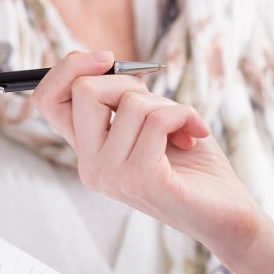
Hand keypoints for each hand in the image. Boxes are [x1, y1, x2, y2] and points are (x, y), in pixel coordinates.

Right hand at [31, 51, 265, 263]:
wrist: (227, 214)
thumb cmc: (193, 164)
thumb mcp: (150, 120)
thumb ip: (123, 98)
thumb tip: (104, 61)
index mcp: (88, 150)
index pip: (47, 100)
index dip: (68, 68)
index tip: (106, 59)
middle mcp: (91, 166)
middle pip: (84, 90)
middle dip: (129, 82)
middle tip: (158, 104)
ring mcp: (113, 176)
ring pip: (131, 103)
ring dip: (168, 106)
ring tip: (183, 129)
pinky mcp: (142, 179)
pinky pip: (158, 119)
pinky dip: (184, 115)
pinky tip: (195, 134)